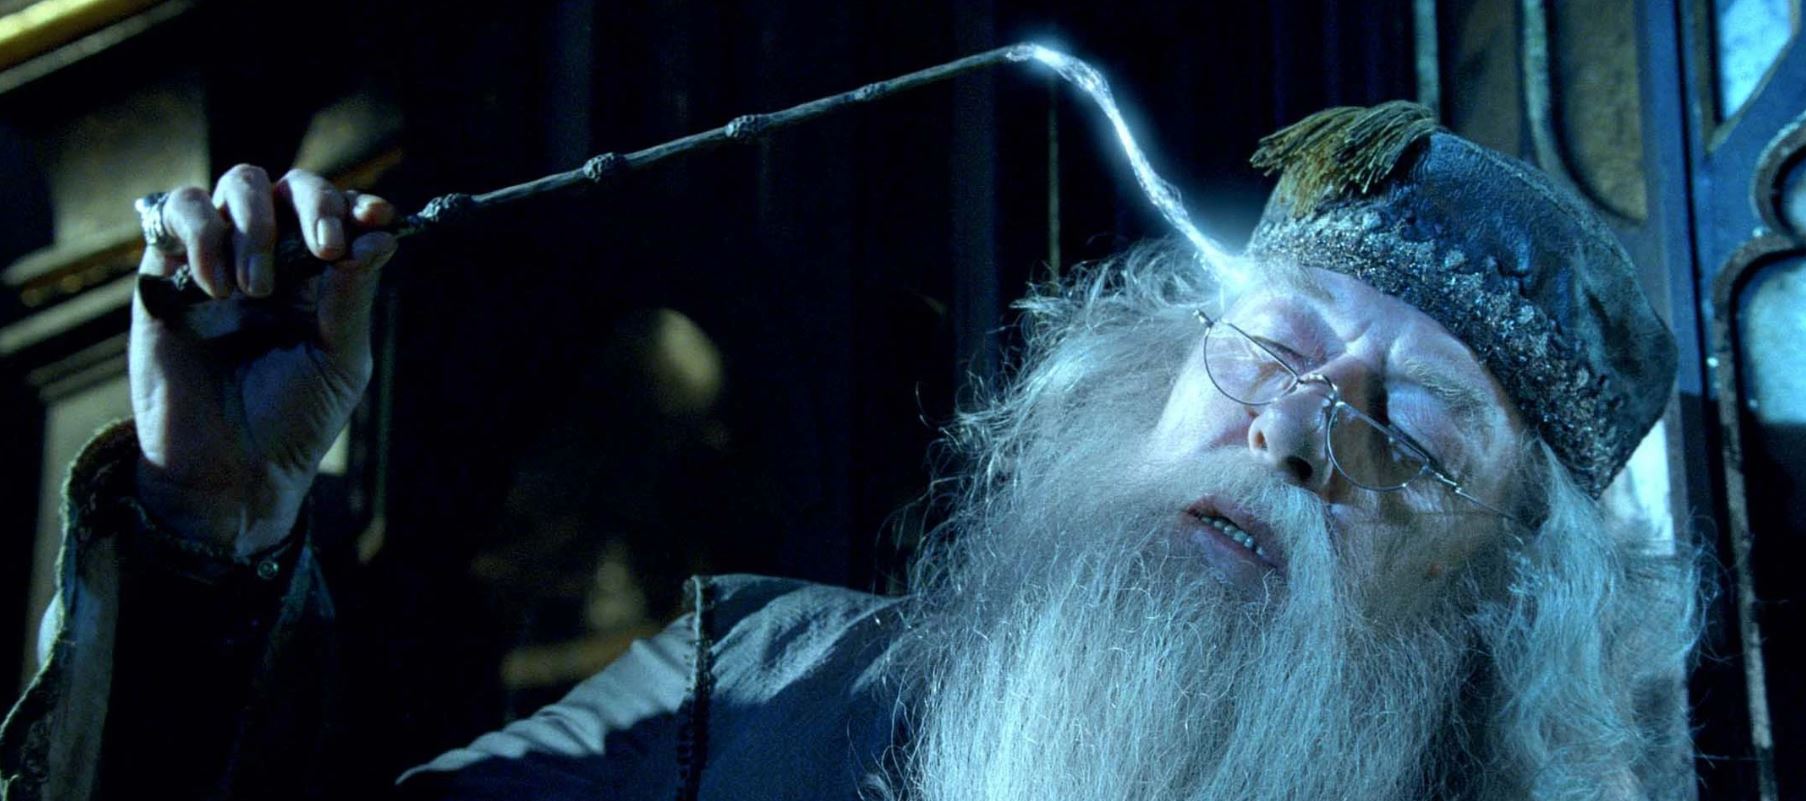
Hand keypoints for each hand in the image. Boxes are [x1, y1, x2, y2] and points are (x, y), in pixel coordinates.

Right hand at [131, 166, 397, 554]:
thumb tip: (379, 235)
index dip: (356, 205)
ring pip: (237, 184)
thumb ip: (353, 297)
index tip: (375, 216)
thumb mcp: (340, 361)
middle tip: (323, 249)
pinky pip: (178, 209)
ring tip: (255, 290)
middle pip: (290, 186)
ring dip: (255, 223)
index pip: (340, 214)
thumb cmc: (291, 421)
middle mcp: (273, 259)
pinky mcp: (166, 270)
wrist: (228, 470)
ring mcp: (220, 259)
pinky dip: (202, 231)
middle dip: (313, 204)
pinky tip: (217, 286)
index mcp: (321, 277)